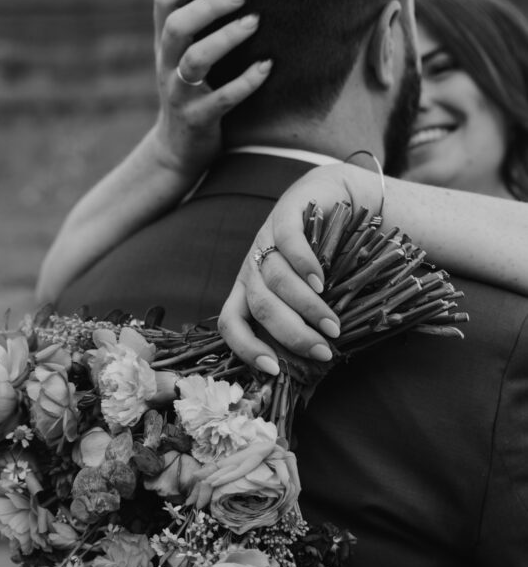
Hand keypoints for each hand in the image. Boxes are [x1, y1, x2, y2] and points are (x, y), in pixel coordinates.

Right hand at [152, 0, 271, 178]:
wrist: (177, 152)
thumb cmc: (192, 96)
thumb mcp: (184, 60)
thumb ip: (197, 28)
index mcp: (164, 47)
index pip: (163, 2)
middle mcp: (167, 67)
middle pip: (176, 26)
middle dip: (209, 6)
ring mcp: (180, 95)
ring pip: (195, 60)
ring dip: (226, 38)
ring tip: (254, 23)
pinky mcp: (198, 120)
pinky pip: (222, 99)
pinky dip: (245, 82)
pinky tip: (266, 67)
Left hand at [219, 165, 380, 372]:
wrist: (335, 197)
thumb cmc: (325, 258)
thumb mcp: (310, 294)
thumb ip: (305, 320)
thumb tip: (321, 361)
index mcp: (249, 291)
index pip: (230, 324)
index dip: (246, 349)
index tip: (274, 369)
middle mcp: (252, 267)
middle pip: (260, 306)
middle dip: (292, 334)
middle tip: (324, 350)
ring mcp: (266, 239)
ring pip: (276, 280)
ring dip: (306, 308)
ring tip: (332, 324)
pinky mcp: (285, 213)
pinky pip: (288, 242)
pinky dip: (303, 265)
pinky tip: (321, 283)